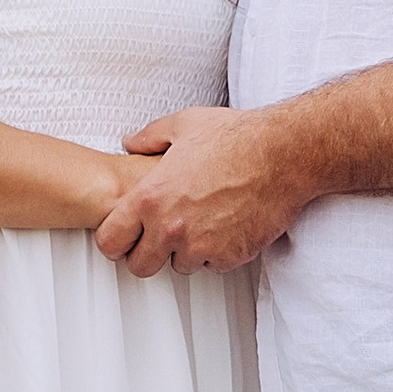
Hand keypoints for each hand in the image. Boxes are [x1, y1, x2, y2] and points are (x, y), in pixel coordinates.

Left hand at [90, 105, 311, 276]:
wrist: (283, 154)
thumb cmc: (236, 137)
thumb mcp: (182, 125)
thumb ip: (148, 137)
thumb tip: (130, 143)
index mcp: (150, 198)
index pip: (109, 242)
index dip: (115, 239)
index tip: (127, 235)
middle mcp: (171, 228)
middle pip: (139, 266)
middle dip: (147, 254)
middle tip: (161, 237)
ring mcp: (201, 245)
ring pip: (179, 266)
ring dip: (186, 251)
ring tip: (201, 222)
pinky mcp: (230, 255)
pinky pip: (213, 264)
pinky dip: (217, 251)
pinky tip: (226, 225)